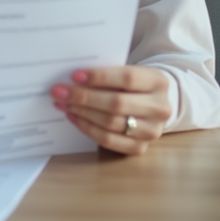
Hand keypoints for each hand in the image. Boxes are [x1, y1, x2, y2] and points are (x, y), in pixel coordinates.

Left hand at [50, 66, 171, 155]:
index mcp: (158, 82)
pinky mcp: (140, 148)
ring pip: (111, 123)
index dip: (100, 77)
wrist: (153, 105)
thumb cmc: (133, 85)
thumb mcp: (129, 72)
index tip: (75, 75)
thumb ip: (108, 74)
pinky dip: (87, 128)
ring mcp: (152, 131)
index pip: (128, 78)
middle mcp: (160, 108)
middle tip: (59, 92)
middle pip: (117, 103)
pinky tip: (74, 118)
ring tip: (63, 104)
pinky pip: (108, 140)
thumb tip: (74, 79)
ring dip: (82, 113)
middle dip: (84, 97)